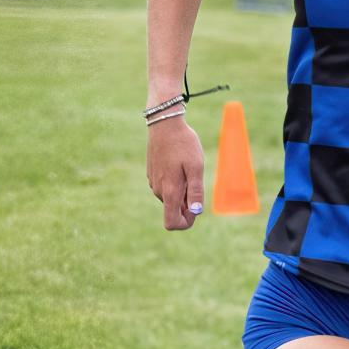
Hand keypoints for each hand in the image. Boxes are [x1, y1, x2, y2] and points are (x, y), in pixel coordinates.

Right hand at [146, 116, 204, 230]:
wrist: (164, 124)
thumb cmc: (184, 144)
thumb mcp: (196, 167)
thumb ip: (195, 191)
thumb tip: (195, 212)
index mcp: (169, 191)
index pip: (172, 223)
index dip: (186, 222)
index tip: (196, 208)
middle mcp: (158, 191)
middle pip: (174, 209)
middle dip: (187, 202)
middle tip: (195, 179)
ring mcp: (154, 183)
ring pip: (170, 197)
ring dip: (182, 190)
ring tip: (187, 168)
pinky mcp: (152, 175)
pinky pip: (166, 186)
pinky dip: (175, 181)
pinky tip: (179, 164)